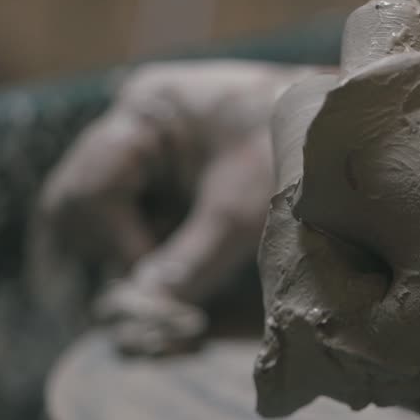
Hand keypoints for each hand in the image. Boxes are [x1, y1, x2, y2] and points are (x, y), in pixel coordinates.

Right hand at [38, 60, 319, 354]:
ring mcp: (143, 147)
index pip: (89, 188)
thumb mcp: (245, 209)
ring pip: (89, 215)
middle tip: (154, 280)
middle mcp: (133, 123)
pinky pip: (122, 219)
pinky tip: (177, 258)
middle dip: (107, 249)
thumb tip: (141, 312)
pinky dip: (140, 247)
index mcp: (146, 108)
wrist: (347, 131)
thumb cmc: (298, 150)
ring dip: (121, 252)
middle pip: (73, 200)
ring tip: (169, 270)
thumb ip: (191, 261)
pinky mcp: (160, 174)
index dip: (118, 242)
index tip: (158, 276)